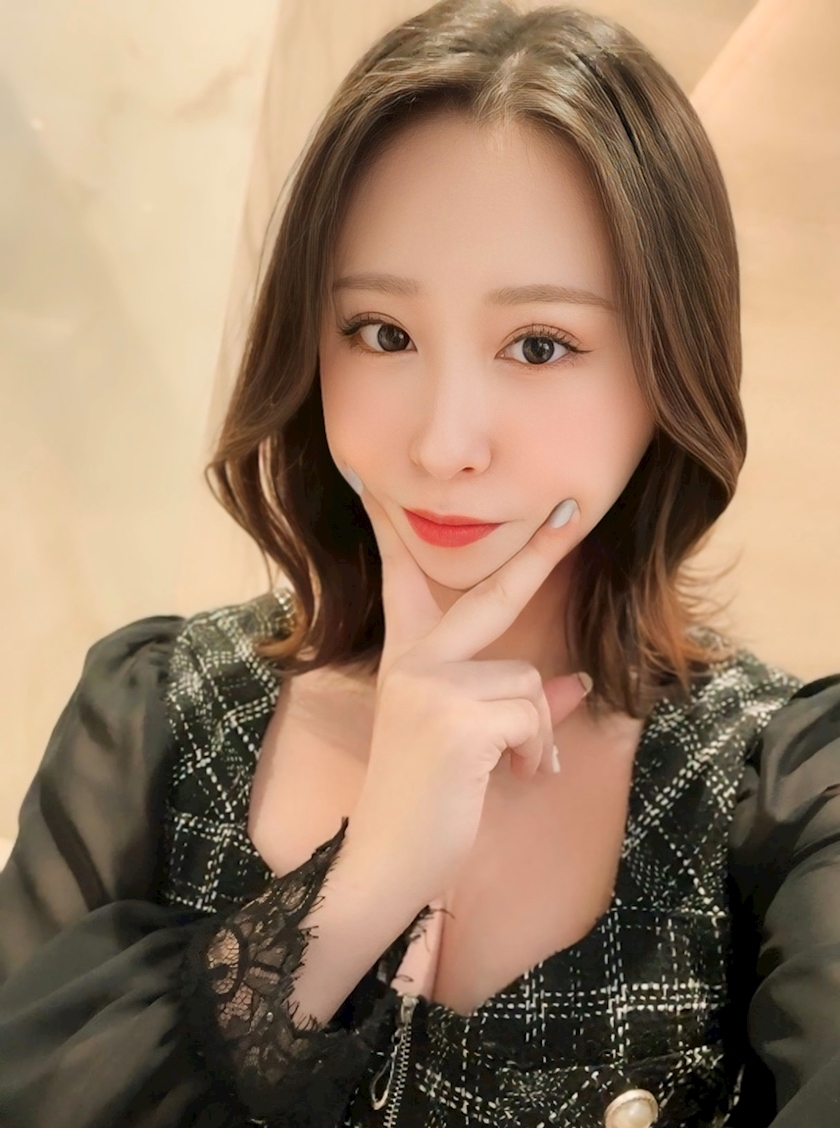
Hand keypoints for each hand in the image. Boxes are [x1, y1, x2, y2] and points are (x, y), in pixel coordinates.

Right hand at [346, 477, 591, 907]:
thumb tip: (578, 684)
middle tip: (570, 510)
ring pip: (528, 680)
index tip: (371, 487)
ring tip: (511, 767)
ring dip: (537, 731)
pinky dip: (537, 751)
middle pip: (488, 595)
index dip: (391, 534)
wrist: (384, 864)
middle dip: (536, 553)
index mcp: (407, 662)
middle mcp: (415, 663)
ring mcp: (432, 687)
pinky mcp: (457, 719)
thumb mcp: (468, 741)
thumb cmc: (424, 802)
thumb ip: (515, 704)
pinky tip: (513, 775)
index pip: (402, 584)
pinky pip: (533, 716)